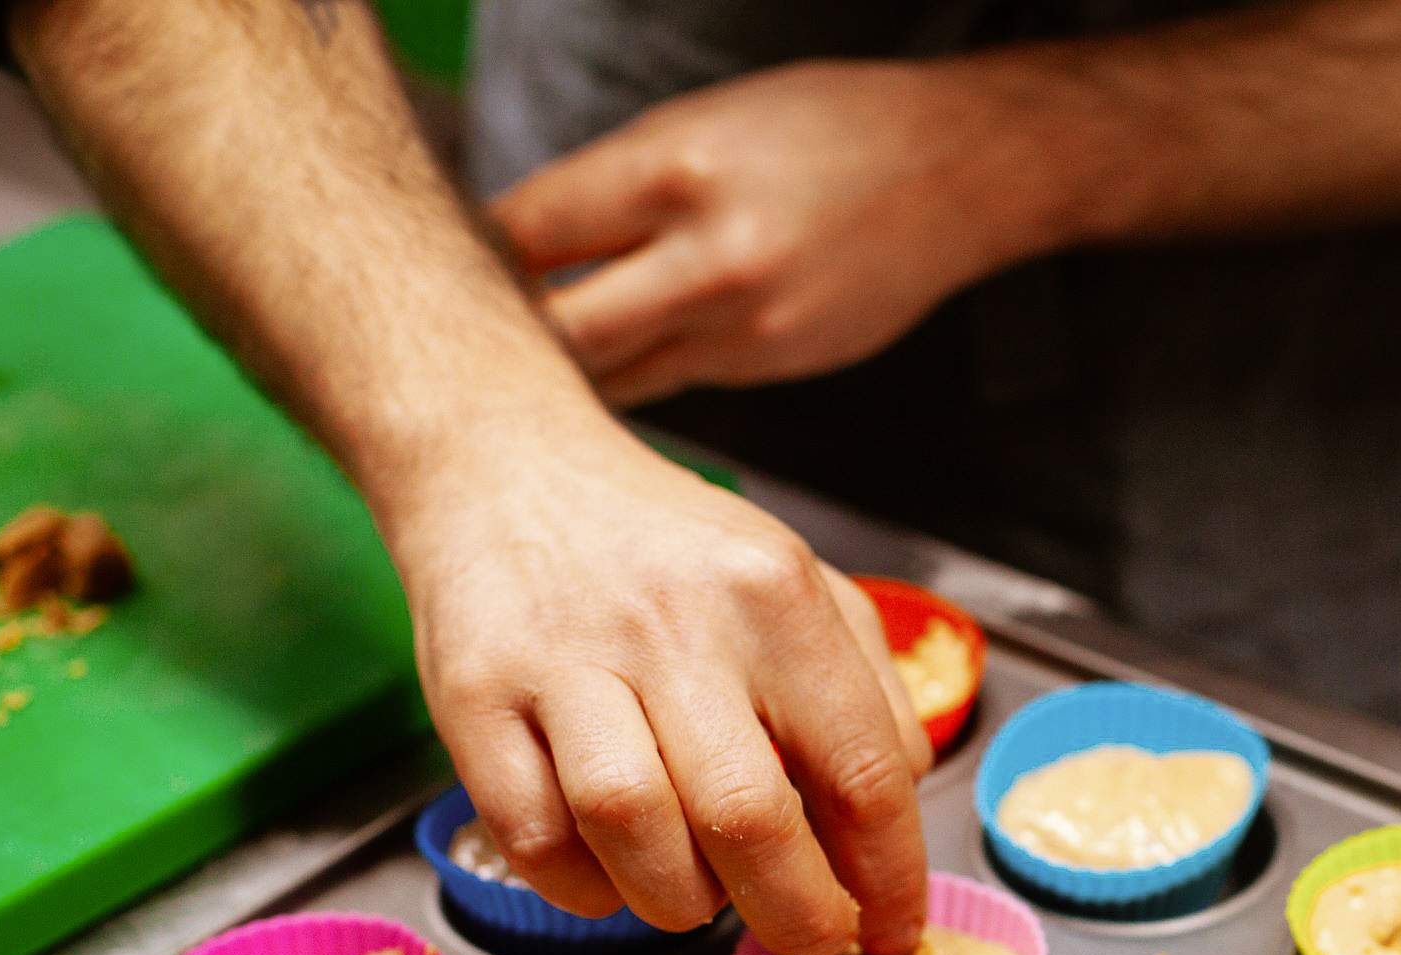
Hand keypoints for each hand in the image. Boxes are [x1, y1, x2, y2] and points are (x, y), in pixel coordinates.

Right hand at [387, 419, 932, 954]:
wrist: (504, 469)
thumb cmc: (662, 550)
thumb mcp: (797, 584)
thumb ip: (866, 693)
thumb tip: (891, 819)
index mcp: (772, 595)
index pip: (861, 768)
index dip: (889, 877)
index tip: (892, 933)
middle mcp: (672, 624)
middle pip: (749, 817)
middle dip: (795, 913)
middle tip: (808, 936)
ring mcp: (563, 661)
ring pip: (633, 832)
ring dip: (680, 902)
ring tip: (701, 894)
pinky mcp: (472, 700)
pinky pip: (535, 839)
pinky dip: (586, 886)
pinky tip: (615, 869)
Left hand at [489, 60, 1049, 405]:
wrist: (956, 175)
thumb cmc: (823, 130)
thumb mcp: (701, 125)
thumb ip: (611, 188)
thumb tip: (516, 244)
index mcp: (676, 171)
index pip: (527, 230)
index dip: (474, 255)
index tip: (445, 265)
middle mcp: (708, 261)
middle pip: (556, 332)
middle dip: (504, 339)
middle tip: (463, 341)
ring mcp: (742, 331)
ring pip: (609, 378)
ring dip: (563, 375)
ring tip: (523, 371)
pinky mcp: (766, 371)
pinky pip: (668, 385)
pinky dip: (630, 374)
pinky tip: (614, 367)